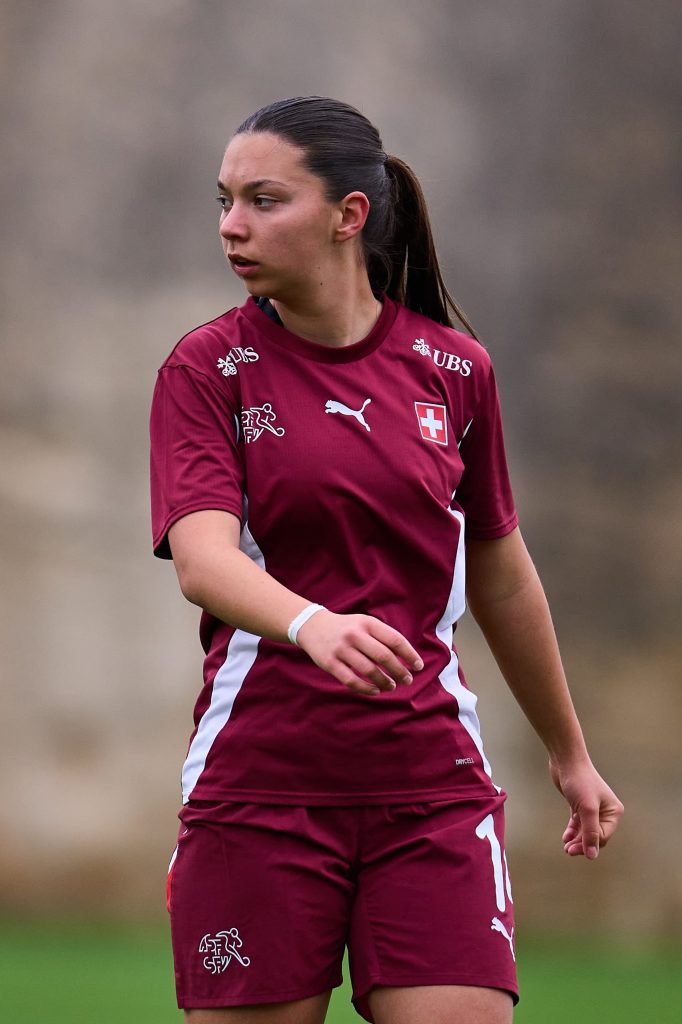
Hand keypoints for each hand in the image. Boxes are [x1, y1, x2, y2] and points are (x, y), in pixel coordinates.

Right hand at [296, 610, 422, 696]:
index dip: (409, 655)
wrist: (312, 626)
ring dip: (384, 682)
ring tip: (392, 686)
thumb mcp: (364, 623)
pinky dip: (366, 689)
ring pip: (369, 671)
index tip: (418, 667)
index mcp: (367, 623)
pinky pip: (352, 680)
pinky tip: (375, 691)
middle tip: (407, 680)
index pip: (395, 640)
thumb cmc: (347, 628)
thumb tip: (407, 659)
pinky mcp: (330, 663)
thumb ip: (383, 637)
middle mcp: (354, 634)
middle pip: (384, 656)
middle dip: (400, 671)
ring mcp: (341, 649)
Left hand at [549, 757, 623, 859]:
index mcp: (614, 812)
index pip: (603, 836)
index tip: (572, 850)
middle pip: (595, 835)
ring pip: (586, 831)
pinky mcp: (580, 804)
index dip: (588, 845)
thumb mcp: (587, 809)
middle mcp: (606, 811)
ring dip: (577, 840)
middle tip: (568, 850)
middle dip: (582, 844)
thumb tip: (592, 856)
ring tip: (566, 847)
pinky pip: (579, 823)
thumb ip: (590, 832)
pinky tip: (566, 837)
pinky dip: (573, 831)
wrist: (566, 760)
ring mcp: (592, 807)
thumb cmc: (579, 782)